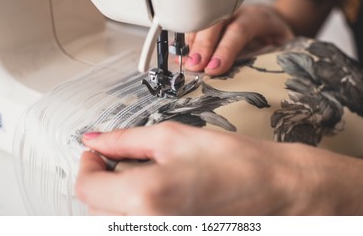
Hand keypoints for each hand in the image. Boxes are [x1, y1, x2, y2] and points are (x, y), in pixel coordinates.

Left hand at [75, 122, 362, 215]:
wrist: (275, 189)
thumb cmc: (234, 160)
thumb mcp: (174, 137)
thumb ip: (126, 140)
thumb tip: (94, 140)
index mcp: (146, 196)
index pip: (87, 187)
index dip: (87, 165)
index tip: (97, 152)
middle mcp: (148, 226)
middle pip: (95, 208)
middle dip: (99, 181)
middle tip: (115, 160)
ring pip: (111, 222)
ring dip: (112, 198)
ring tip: (135, 176)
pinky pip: (135, 226)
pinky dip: (131, 212)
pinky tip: (150, 194)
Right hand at [184, 4, 293, 75]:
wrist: (270, 22)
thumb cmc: (277, 40)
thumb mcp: (285, 48)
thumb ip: (273, 59)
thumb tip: (261, 80)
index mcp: (257, 18)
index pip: (240, 29)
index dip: (225, 49)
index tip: (213, 69)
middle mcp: (236, 12)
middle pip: (214, 22)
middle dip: (202, 45)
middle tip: (193, 67)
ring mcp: (220, 15)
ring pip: (201, 23)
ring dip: (191, 45)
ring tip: (185, 65)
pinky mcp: (210, 22)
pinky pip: (194, 29)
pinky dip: (187, 45)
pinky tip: (182, 59)